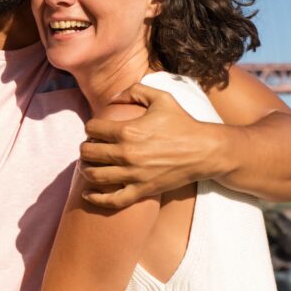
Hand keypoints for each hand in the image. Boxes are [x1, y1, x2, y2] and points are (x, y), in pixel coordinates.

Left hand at [78, 83, 221, 208]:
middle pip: (88, 152)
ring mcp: (134, 174)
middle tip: (90, 147)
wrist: (205, 151)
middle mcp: (127, 153)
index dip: (90, 127)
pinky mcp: (142, 191)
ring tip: (89, 165)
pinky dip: (96, 198)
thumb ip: (134, 90)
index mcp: (128, 130)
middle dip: (85, 148)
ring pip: (94, 175)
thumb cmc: (183, 123)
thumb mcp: (161, 98)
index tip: (96, 129)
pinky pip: (113, 200)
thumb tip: (112, 98)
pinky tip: (87, 193)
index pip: (92, 128)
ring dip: (86, 169)